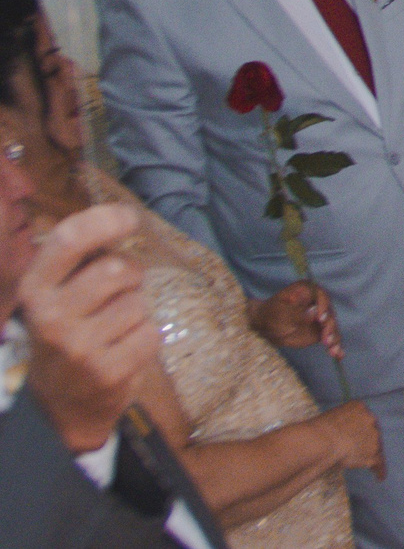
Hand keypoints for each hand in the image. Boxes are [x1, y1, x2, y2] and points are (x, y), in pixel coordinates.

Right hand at [18, 203, 153, 453]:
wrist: (61, 404)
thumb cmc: (68, 332)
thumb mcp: (58, 293)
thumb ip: (81, 258)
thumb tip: (120, 218)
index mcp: (34, 289)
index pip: (70, 239)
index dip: (105, 219)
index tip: (128, 218)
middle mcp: (49, 317)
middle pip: (118, 269)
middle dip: (130, 275)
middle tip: (118, 293)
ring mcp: (77, 347)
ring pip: (138, 301)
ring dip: (137, 310)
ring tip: (114, 327)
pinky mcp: (107, 371)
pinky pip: (150, 332)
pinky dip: (146, 337)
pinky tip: (123, 349)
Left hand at [249, 280, 341, 358]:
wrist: (266, 325)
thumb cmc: (270, 315)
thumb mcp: (279, 314)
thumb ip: (297, 313)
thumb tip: (314, 312)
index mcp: (308, 290)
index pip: (322, 297)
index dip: (323, 307)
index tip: (321, 319)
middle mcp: (319, 302)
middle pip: (330, 313)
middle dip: (330, 327)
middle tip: (327, 340)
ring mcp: (321, 317)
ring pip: (332, 327)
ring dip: (334, 339)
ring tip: (333, 351)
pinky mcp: (321, 330)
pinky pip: (330, 337)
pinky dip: (334, 346)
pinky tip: (339, 355)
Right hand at [323, 401, 386, 478]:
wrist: (321, 441)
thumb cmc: (318, 430)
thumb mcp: (331, 418)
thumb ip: (342, 424)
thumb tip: (340, 434)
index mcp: (359, 407)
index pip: (364, 419)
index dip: (361, 429)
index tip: (358, 436)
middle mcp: (370, 419)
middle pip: (373, 432)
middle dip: (368, 441)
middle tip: (361, 450)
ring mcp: (373, 436)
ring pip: (376, 447)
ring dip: (371, 455)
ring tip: (371, 465)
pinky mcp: (373, 453)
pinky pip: (379, 462)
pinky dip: (379, 470)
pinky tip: (380, 477)